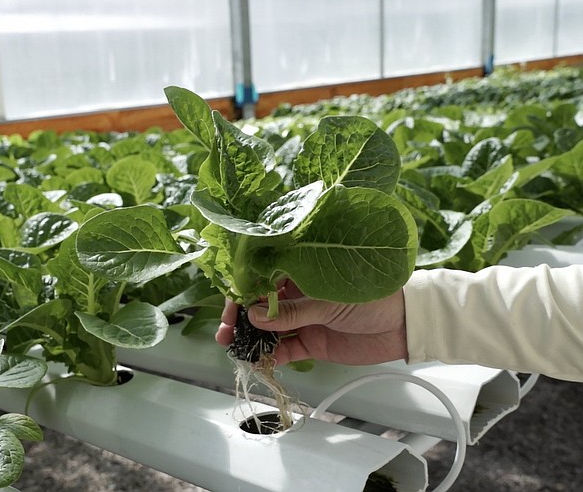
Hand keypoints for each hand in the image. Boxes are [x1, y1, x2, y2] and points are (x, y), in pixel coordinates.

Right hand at [216, 280, 407, 365]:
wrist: (406, 324)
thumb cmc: (373, 295)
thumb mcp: (328, 300)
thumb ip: (291, 311)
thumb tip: (253, 316)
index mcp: (301, 270)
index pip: (262, 277)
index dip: (242, 290)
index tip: (228, 305)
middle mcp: (298, 293)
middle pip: (259, 304)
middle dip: (239, 317)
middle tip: (225, 331)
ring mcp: (303, 318)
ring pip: (268, 328)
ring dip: (250, 337)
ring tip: (235, 347)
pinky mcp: (312, 342)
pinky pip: (285, 348)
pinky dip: (271, 355)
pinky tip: (258, 359)